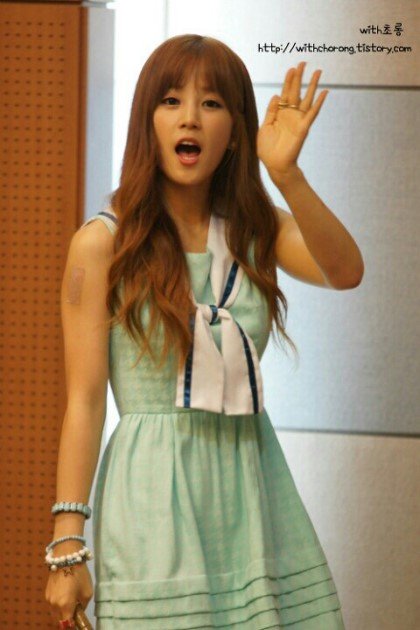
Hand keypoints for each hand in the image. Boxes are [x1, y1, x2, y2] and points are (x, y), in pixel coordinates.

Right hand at [45, 561, 92, 626]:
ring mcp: (48, 599)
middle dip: (67, 619)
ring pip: (55, 613)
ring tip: (71, 602)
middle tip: (76, 612)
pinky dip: (58, 605)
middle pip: (59, 621)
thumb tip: (78, 611)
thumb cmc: (79, 573)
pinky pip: (53, 605)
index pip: (66, 624)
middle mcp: (54, 605)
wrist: (66, 556)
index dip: (73, 624)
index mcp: (65, 606)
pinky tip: (66, 596)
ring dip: (62, 613)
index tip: (78, 621)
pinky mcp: (46, 593)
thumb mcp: (87, 591)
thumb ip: (83, 606)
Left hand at [257, 61, 327, 182]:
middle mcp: (290, 115)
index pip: (285, 93)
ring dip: (312, 85)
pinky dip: (319, 102)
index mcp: (280, 114)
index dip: (288, 81)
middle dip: (299, 77)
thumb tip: (276, 95)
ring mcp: (298, 120)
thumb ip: (271, 111)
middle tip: (303, 62)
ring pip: (307, 99)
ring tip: (318, 72)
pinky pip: (313, 113)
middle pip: (296, 92)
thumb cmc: (268, 149)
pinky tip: (324, 92)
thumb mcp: (265, 127)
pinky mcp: (303, 127)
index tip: (292, 68)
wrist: (274, 164)